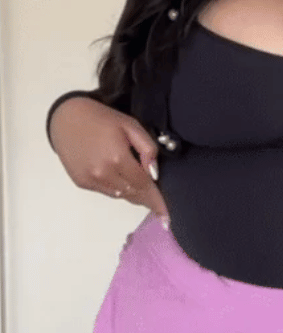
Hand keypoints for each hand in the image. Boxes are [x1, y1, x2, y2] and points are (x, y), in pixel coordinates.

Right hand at [49, 96, 168, 221]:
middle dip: (147, 198)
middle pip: (133, 193)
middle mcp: (103, 173)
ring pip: (120, 195)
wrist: (67, 118)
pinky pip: (105, 192)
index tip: (166, 213)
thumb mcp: (131, 125)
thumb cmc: (101, 119)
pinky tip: (119, 177)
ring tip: (140, 186)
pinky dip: (116, 188)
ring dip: (132, 192)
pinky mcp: (81, 183)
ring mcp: (90, 180)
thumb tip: (153, 172)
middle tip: (158, 203)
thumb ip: (147, 148)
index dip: (156, 198)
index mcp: (118, 158)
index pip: (144, 185)